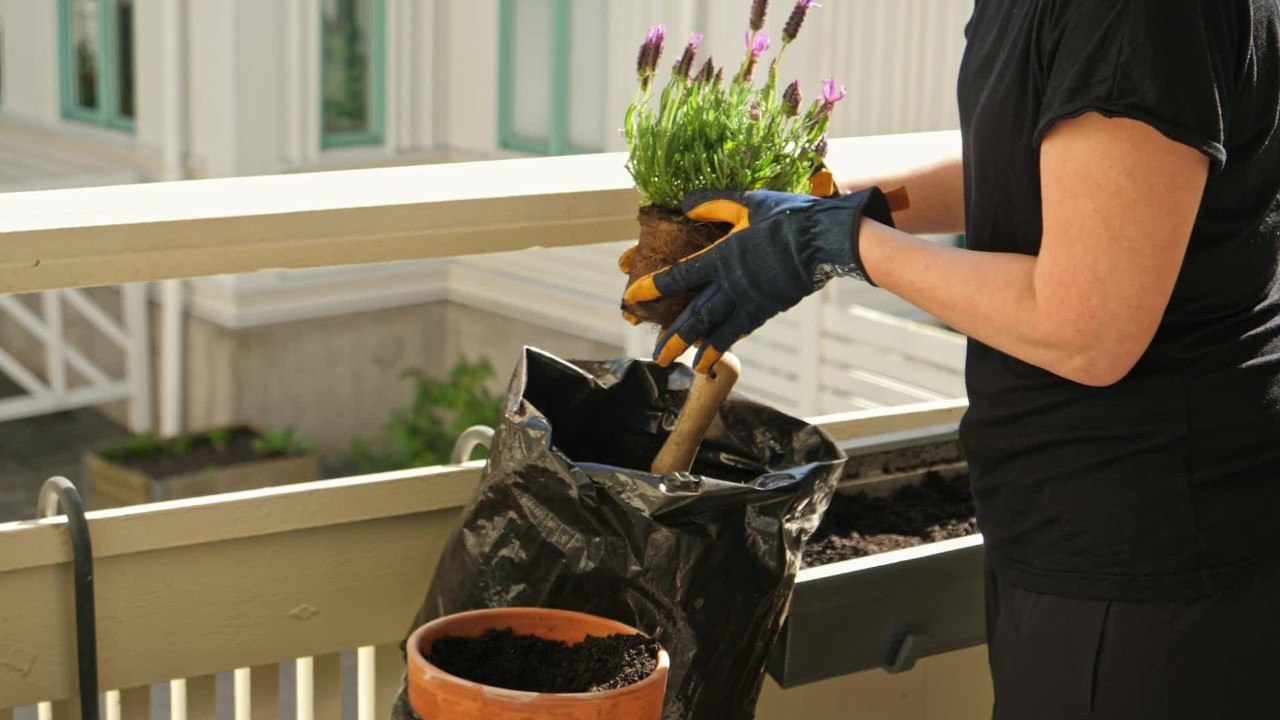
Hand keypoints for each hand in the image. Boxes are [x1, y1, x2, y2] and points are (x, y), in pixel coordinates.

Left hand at [623, 187, 894, 371]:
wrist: (824, 239)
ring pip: (718, 330)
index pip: (679, 276)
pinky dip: (729, 340)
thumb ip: (713, 204)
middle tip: (656, 355)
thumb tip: (683, 205)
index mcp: (722, 257)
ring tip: (687, 366)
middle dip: (674, 337)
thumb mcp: (747, 203)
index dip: (653, 287)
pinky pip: (743, 328)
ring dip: (700, 349)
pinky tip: (719, 350)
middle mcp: (732, 284)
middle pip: (695, 316)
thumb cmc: (787, 216)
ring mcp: (751, 300)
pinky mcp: (769, 307)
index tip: (632, 297)